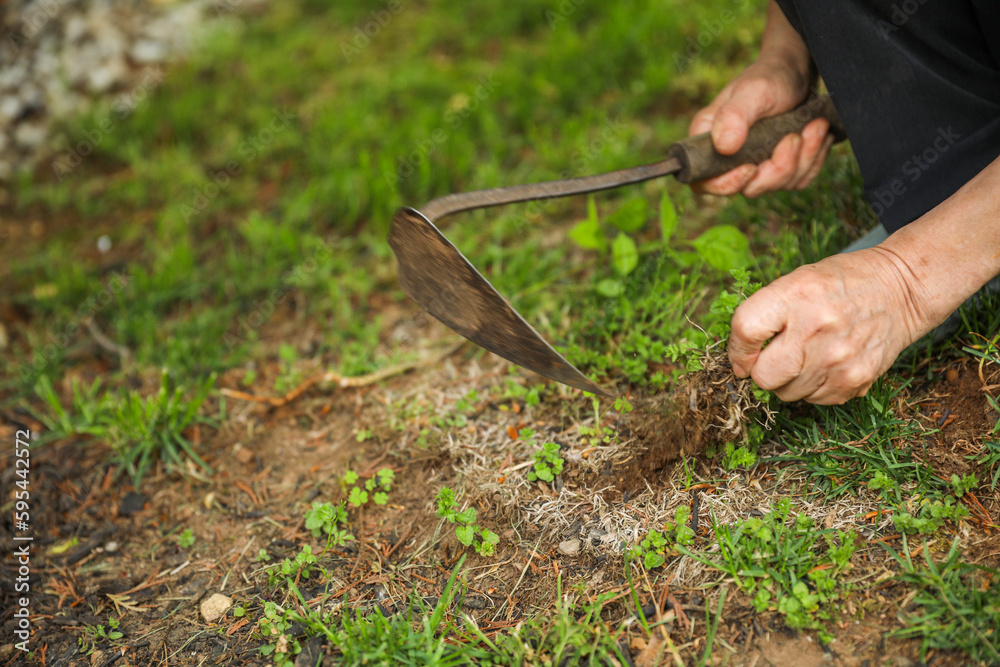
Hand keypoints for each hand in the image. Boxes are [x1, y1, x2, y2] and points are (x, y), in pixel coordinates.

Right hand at [689, 59, 834, 197]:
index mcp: (710, 142)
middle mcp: (729, 159)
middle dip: (779, 167)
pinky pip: (798, 179)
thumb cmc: (770, 75)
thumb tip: (723, 146)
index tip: (751, 167)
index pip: (705, 182)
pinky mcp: (780, 168)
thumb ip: (734, 116)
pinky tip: (818, 135)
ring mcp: (756, 166)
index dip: (727, 185)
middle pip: (750, 188)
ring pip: (779, 185)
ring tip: (816, 127)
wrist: (797, 72)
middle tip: (795, 137)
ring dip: (804, 159)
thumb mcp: (753, 90)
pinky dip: (814, 160)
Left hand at [727, 248, 933, 404]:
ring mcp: (838, 360)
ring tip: (807, 353)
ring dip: (788, 380)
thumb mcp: (797, 279)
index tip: (741, 353)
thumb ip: (764, 313)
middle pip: (764, 376)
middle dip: (761, 370)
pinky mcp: (855, 381)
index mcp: (796, 295)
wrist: (900, 291)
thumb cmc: (840, 284)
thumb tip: (738, 358)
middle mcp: (817, 329)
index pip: (746, 330)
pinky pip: (814, 400)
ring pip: (786, 394)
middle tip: (775, 355)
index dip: (737, 349)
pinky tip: (827, 362)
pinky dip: (813, 387)